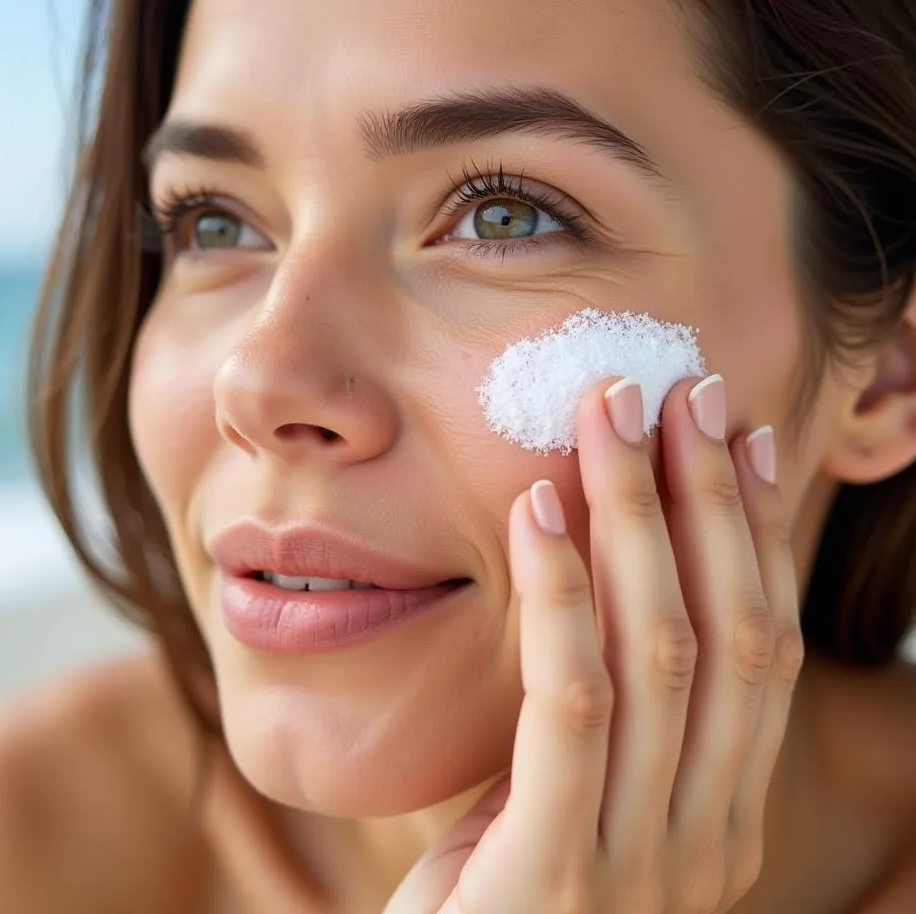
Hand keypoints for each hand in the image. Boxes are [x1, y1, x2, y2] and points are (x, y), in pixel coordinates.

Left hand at [384, 374, 804, 913]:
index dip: (756, 534)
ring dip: (640, 517)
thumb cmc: (493, 896)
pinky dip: (560, 595)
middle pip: (730, 633)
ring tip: (612, 416)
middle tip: (684, 392)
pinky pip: (570, 704)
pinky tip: (537, 508)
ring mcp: (638, 864)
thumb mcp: (562, 798)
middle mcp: (704, 839)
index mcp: (721, 818)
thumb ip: (596, 715)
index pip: (762, 650)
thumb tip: (584, 583)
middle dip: (710, 500)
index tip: (739, 438)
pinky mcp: (552, 875)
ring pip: (663, 652)